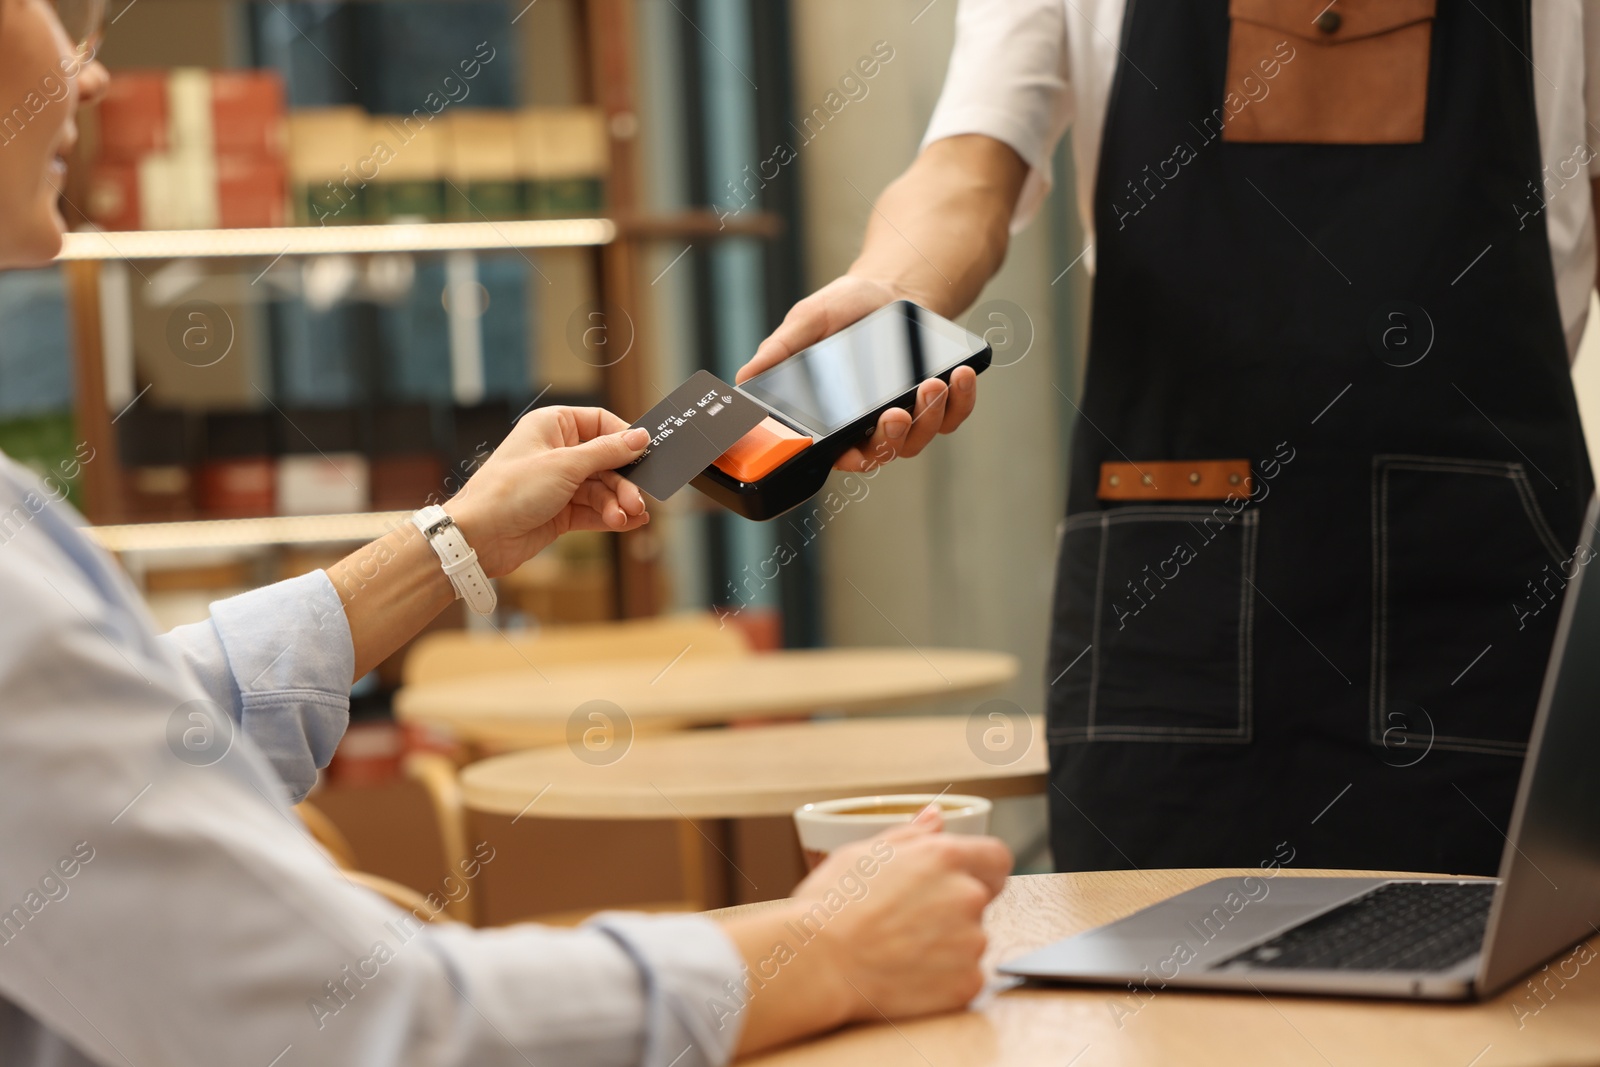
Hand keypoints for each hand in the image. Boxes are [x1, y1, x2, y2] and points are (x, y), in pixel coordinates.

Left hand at [442, 406, 649, 577]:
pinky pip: (594, 511)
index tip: (646, 454)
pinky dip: (611, 516)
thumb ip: (607, 451)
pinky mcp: (560, 512)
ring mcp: (559, 483)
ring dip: (617, 503)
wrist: (479, 537)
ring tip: (626, 516)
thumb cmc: (509, 491)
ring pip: (602, 489)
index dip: (625, 438)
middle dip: (623, 482)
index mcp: (552, 426)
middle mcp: (557, 451)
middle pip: (606, 460)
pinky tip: (627, 523)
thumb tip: (640, 437)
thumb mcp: (565, 465)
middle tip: (637, 500)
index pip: (600, 422)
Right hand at [736, 275, 980, 472]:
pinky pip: (953, 415)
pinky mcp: (939, 402)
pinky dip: (961, 401)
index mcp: (836, 418)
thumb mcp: (807, 322)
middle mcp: (871, 425)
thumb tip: (743, 378)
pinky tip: (959, 376)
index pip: (840, 453)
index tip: (853, 451)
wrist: (890, 287)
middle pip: (883, 452)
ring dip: (929, 416)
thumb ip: (780, 350)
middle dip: (892, 437)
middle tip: (895, 412)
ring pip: (920, 437)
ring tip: (932, 383)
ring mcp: (908, 416)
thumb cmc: (844, 309)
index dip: (847, 460)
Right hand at [797, 806, 1011, 1023]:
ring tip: (900, 949)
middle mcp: (967, 895)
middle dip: (954, 907)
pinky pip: (965, 977)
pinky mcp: (966, 983)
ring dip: (948, 944)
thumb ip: (911, 834)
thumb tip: (936, 816)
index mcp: (946, 857)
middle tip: (910, 920)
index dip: (981, 869)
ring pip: (971, 940)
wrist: (817, 964)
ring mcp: (971, 942)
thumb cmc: (831, 906)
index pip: (996, 857)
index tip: (961, 880)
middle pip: (979, 900)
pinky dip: (944, 978)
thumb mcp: (864, 853)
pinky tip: (907, 974)